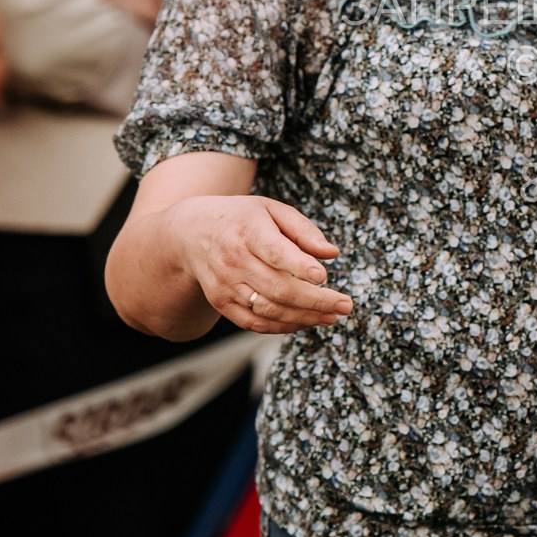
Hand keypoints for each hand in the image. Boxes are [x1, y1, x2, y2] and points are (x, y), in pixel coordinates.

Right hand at [173, 194, 353, 334]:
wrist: (191, 232)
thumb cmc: (242, 218)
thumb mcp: (271, 210)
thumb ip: (303, 230)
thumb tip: (332, 254)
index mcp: (247, 231)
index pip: (275, 253)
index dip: (300, 266)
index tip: (324, 276)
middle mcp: (233, 261)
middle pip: (278, 289)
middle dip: (316, 301)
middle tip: (345, 305)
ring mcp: (225, 285)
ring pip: (269, 310)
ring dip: (304, 317)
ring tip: (332, 316)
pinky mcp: (221, 303)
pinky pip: (254, 322)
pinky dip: (282, 326)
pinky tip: (306, 322)